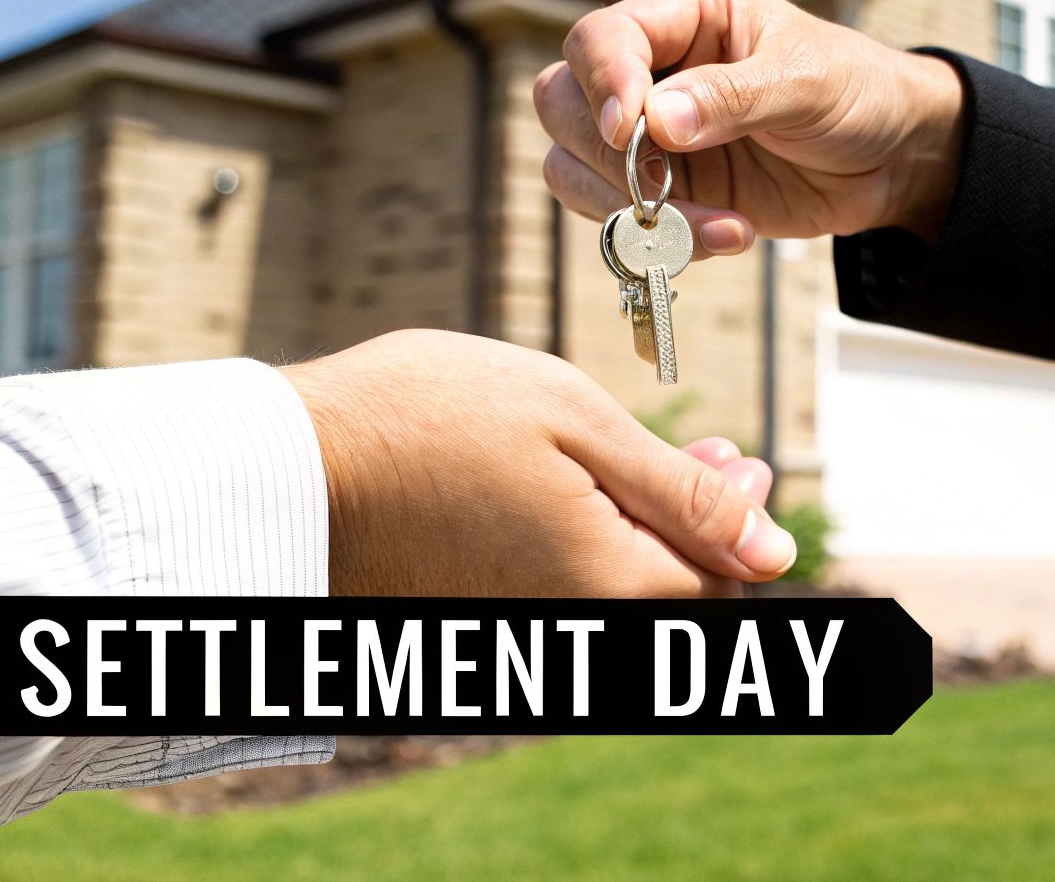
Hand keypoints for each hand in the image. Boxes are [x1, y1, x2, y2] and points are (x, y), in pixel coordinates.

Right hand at [278, 329, 795, 597]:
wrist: (281, 469)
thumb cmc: (425, 421)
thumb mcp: (576, 421)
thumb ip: (680, 489)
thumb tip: (773, 544)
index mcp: (609, 585)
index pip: (723, 577)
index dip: (741, 513)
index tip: (733, 454)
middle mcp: (571, 631)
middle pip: (675, 596)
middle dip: (696, 524)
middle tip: (695, 452)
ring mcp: (520, 634)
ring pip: (619, 596)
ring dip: (641, 534)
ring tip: (617, 462)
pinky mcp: (476, 624)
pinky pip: (562, 597)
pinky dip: (583, 551)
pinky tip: (560, 494)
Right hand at [533, 0, 966, 254]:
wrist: (891, 159)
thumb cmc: (857, 92)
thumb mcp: (806, 83)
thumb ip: (733, 97)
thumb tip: (657, 120)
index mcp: (685, 14)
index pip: (600, 37)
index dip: (603, 82)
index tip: (631, 129)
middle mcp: (653, 69)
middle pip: (562, 103)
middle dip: (603, 155)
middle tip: (660, 187)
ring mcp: (651, 136)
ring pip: (573, 168)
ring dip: (627, 210)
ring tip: (712, 226)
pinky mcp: (664, 190)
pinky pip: (620, 220)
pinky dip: (660, 240)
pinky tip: (727, 235)